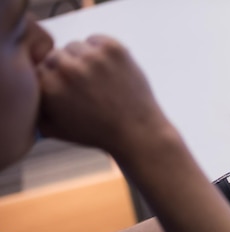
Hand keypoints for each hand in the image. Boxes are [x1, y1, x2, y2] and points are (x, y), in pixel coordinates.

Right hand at [37, 35, 173, 156]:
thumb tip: (31, 93)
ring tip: (99, 81)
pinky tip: (109, 72)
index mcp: (49, 87)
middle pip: (56, 55)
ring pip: (76, 46)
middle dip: (68, 69)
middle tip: (85, 87)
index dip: (53, 79)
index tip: (68, 90)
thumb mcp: (56, 128)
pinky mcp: (112, 49)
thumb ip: (37, 108)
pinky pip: (96, 40)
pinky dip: (101, 51)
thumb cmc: (98, 133)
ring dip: (84, 60)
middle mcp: (67, 69)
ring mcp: (91, 57)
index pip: (39, 68)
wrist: (137, 132)